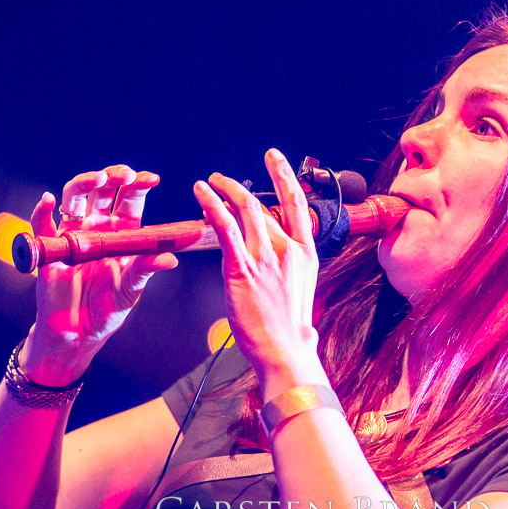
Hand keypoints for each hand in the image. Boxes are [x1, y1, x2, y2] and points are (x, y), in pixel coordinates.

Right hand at [22, 164, 177, 384]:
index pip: (130, 201)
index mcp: (121, 233)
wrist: (77, 333)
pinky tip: (49, 200)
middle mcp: (97, 228)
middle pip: (103, 192)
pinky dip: (42, 210)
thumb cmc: (107, 309)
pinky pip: (41, 224)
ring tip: (97, 179)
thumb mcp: (130, 290)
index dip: (139, 186)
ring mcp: (72, 235)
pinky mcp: (49, 248)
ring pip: (74, 199)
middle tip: (126, 175)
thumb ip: (145, 270)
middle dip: (114, 178)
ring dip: (84, 184)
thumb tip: (171, 258)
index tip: (151, 178)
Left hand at [193, 149, 326, 394]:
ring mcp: (265, 257)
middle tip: (224, 178)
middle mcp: (287, 249)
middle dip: (240, 187)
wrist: (285, 349)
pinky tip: (202, 193)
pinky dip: (212, 205)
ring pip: (245, 210)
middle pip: (262, 206)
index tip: (275, 159)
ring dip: (225, 190)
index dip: (285, 177)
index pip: (297, 204)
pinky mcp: (243, 268)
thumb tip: (279, 252)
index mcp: (305, 252)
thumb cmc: (288, 326)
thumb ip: (290, 263)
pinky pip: (225, 227)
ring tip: (211, 182)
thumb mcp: (301, 286)